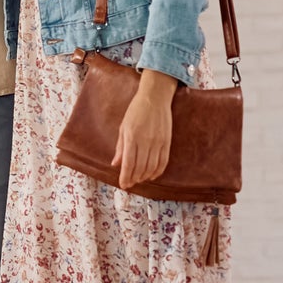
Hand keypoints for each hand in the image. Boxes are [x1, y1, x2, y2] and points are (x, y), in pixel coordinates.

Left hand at [112, 70, 176, 188]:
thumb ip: (120, 147)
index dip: (126, 177)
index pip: (128, 163)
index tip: (123, 185)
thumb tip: (115, 164)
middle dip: (134, 179)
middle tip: (130, 184)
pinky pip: (164, 161)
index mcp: (131, 137)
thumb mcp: (123, 127)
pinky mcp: (167, 141)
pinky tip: (152, 175)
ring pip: (152, 167)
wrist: (155, 97)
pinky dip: (158, 171)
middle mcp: (145, 141)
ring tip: (139, 180)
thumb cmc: (135, 111)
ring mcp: (158, 142)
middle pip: (140, 167)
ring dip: (145, 176)